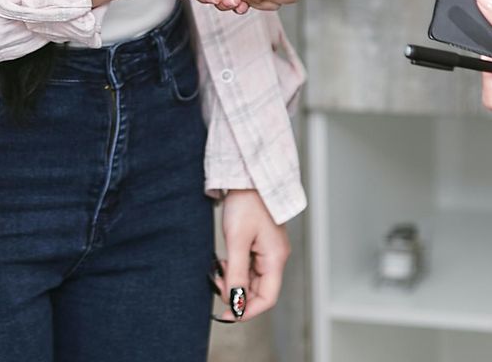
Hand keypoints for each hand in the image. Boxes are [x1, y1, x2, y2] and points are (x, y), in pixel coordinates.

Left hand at [214, 189, 289, 322]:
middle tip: (216, 286)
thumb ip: (236, 273)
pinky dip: (235, 269)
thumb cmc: (246, 204)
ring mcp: (268, 250)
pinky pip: (249, 266)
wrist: (249, 176)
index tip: (227, 315)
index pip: (267, 298)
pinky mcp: (260, 243)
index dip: (247, 310)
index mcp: (275, 259)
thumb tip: (234, 300)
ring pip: (252, 279)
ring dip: (234, 281)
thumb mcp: (237, 240)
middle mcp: (275, 257)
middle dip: (237, 294)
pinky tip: (223, 262)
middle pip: (259, 290)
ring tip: (217, 271)